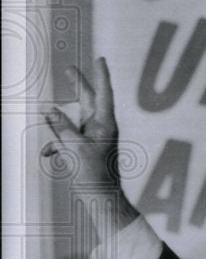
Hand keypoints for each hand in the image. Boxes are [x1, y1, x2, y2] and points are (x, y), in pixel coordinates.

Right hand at [42, 57, 138, 236]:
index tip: (100, 59)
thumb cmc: (93, 175)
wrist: (101, 198)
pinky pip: (67, 140)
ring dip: (58, 125)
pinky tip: (48, 155)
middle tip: (69, 68)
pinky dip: (57, 145)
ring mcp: (93, 138)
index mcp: (104, 124)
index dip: (100, 75)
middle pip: (87, 101)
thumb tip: (49, 110)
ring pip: (72, 121)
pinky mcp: (85, 149)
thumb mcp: (74, 147)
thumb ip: (61, 127)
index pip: (103, 93)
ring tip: (49, 122)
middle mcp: (101, 127)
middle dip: (78, 85)